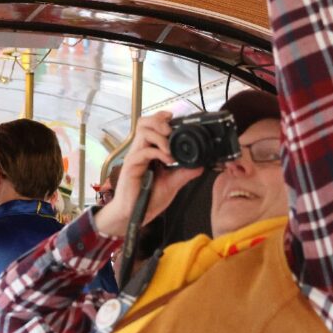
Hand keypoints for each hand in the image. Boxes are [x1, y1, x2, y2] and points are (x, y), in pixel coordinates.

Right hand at [95, 112, 202, 237]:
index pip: (151, 125)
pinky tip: (168, 160)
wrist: (134, 215)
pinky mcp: (131, 166)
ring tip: (170, 149)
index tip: (174, 117)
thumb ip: (184, 172)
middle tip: (171, 130)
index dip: (161, 117)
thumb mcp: (172, 183)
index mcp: (149, 151)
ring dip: (160, 136)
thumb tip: (200, 165)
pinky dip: (158, 152)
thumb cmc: (147, 199)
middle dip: (159, 121)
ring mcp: (135, 157)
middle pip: (144, 123)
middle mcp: (140, 151)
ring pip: (143, 132)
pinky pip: (143, 151)